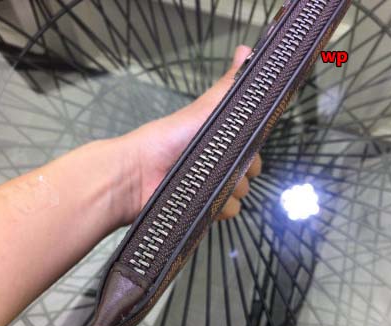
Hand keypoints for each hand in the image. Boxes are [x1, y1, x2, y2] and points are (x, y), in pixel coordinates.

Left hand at [124, 45, 261, 222]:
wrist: (137, 174)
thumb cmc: (170, 139)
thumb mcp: (203, 111)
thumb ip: (227, 87)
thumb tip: (248, 49)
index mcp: (219, 142)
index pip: (252, 148)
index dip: (253, 148)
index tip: (247, 147)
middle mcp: (218, 165)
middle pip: (249, 172)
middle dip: (243, 171)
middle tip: (224, 165)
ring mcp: (211, 189)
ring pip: (241, 193)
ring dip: (231, 190)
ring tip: (210, 184)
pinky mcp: (204, 210)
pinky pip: (228, 211)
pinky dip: (221, 208)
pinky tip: (207, 201)